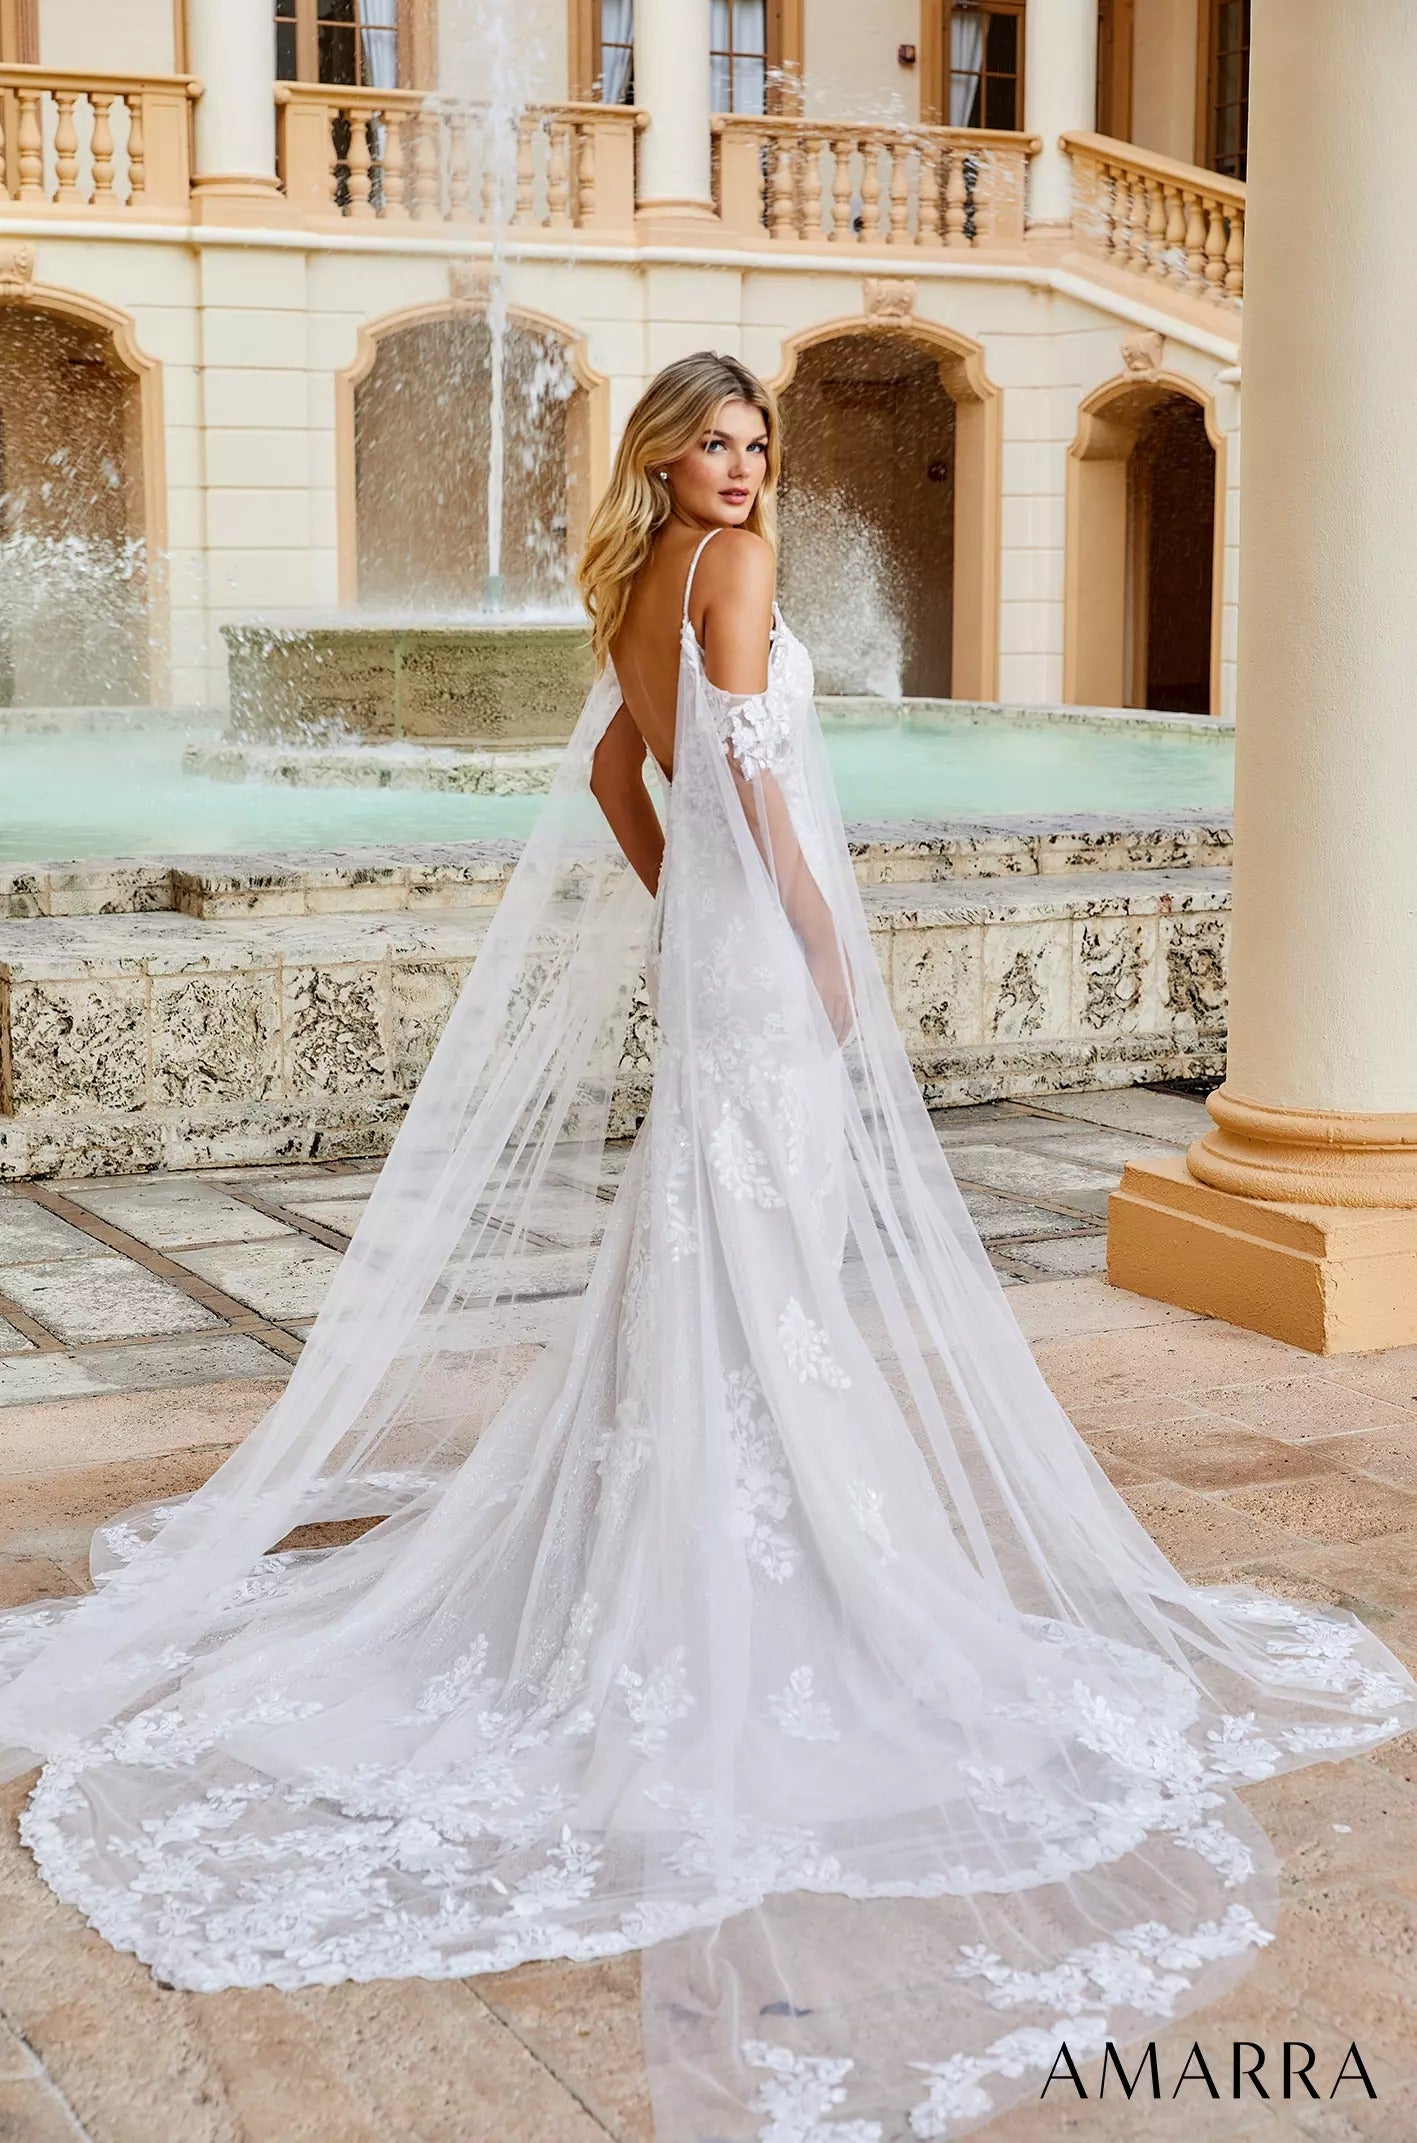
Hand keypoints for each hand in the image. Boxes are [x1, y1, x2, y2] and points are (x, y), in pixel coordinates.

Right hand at [805, 929, 855, 1044]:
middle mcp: (844, 994)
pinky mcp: (820, 990)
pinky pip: (821, 1013)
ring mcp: (833, 993)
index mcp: (849, 989)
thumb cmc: (830, 948)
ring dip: (828, 1037)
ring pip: (832, 1022)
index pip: (849, 1017)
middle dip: (836, 1040)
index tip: (838, 1042)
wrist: (823, 937)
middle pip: (842, 1023)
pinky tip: (814, 1034)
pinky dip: (818, 1026)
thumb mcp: (842, 968)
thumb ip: (841, 983)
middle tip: (828, 1053)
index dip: (844, 1032)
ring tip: (821, 1049)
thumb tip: (838, 995)